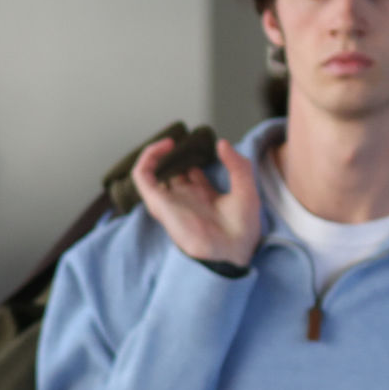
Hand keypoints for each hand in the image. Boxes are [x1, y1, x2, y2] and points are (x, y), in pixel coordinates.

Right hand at [132, 136, 261, 269]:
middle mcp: (185, 198)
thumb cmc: (242, 228)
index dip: (195, 157)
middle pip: (172, 172)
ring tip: (170, 141)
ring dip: (156, 153)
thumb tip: (221, 143)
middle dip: (175, 154)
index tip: (206, 143)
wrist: (232, 249)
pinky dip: (147, 157)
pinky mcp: (158, 202)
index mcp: (204, 196)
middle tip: (186, 140)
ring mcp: (170, 200)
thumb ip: (237, 164)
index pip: (191, 173)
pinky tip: (165, 146)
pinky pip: (142, 176)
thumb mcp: (246, 188)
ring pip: (151, 172)